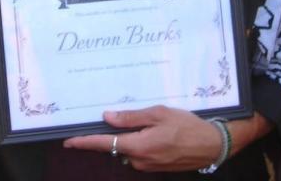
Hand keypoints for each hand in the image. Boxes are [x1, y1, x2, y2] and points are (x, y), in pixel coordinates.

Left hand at [63, 106, 221, 171]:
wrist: (211, 145)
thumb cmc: (187, 126)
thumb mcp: (159, 114)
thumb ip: (132, 117)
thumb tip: (108, 118)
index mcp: (139, 145)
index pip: (105, 144)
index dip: (85, 142)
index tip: (69, 141)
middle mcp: (140, 160)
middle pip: (116, 146)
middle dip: (116, 133)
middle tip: (126, 116)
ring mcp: (147, 166)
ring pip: (128, 149)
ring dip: (131, 137)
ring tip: (151, 123)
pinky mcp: (155, 167)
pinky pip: (139, 154)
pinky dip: (140, 143)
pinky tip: (156, 133)